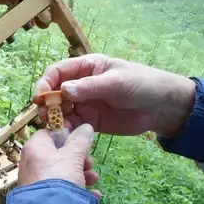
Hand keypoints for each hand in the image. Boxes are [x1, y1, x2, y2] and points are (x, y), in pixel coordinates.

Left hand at [18, 124, 100, 196]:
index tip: (81, 142)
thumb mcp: (73, 155)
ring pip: (62, 172)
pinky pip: (62, 189)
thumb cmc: (60, 177)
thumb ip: (81, 140)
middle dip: (79, 158)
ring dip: (82, 174)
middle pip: (58, 154)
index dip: (66, 136)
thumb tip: (85, 126)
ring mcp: (36, 181)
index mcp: (35, 147)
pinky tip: (92, 195)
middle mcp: (32, 162)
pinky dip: (77, 190)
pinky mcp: (42, 197)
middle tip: (90, 164)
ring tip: (93, 180)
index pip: (49, 133)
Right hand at [33, 54, 195, 137]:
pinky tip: (65, 135)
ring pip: (60, 110)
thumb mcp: (117, 82)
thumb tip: (64, 90)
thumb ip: (90, 87)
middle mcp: (80, 85)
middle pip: (54, 92)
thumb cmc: (142, 84)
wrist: (162, 108)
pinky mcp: (89, 121)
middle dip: (46, 103)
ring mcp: (84, 104)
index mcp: (86, 68)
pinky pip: (71, 124)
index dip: (45, 83)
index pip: (57, 72)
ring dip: (53, 117)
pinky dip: (65, 129)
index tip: (40, 96)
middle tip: (44, 115)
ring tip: (53, 126)